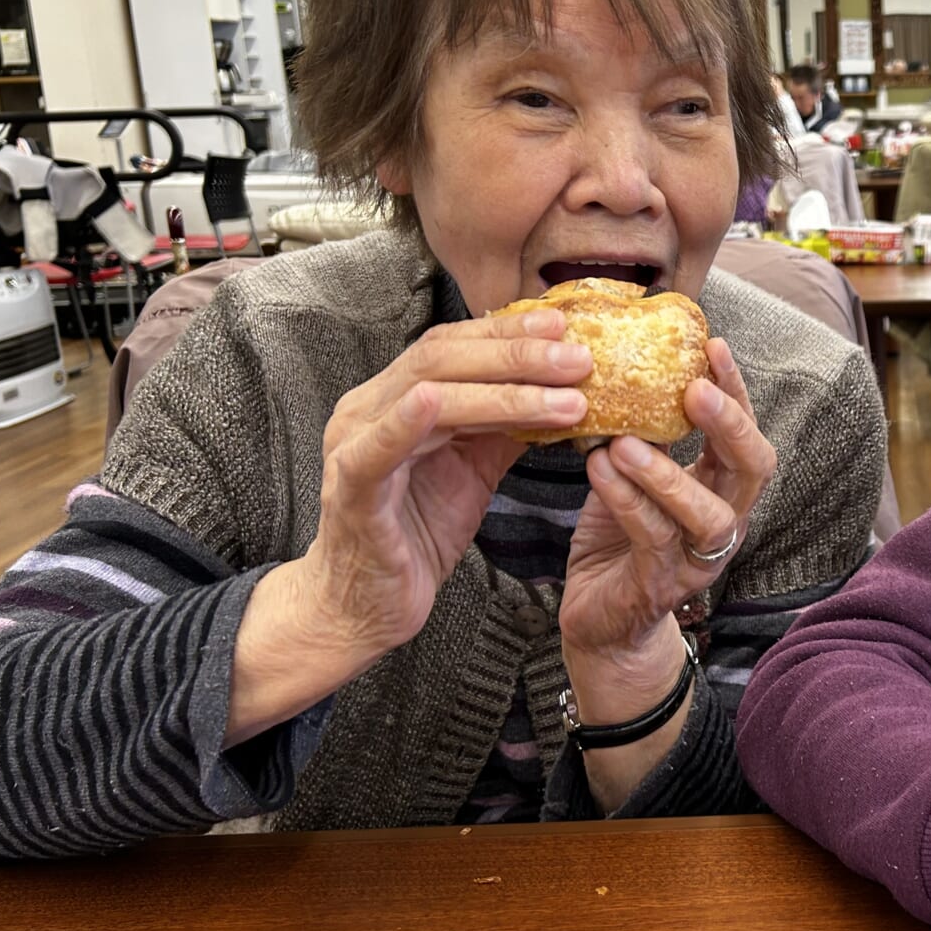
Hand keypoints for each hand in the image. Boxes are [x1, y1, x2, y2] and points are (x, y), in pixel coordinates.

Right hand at [303, 310, 589, 652]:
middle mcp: (370, 407)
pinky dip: (405, 421)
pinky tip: (436, 402)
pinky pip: (378, 448)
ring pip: (428, 395)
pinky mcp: (351, 487)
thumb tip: (563, 390)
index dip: (510, 333)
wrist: (367, 603)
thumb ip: (506, 428)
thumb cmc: (417, 532)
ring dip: (502, 393)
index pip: (456, 346)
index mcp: (397, 397)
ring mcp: (355, 443)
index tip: (566, 327)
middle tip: (580, 358)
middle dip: (518, 355)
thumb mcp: (474, 469)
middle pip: (445, 359)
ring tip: (565, 397)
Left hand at [558, 338, 775, 679]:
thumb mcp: (633, 479)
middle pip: (753, 471)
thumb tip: (625, 369)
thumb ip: (642, 437)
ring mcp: (698, 560)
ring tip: (626, 441)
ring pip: (707, 514)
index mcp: (722, 490)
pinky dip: (627, 500)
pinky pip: (653, 538)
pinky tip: (598, 468)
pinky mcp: (661, 586)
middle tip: (695, 389)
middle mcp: (724, 524)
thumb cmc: (619, 543)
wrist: (600, 624)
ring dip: (668, 473)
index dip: (736, 390)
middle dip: (730, 426)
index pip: (745, 433)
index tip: (713, 345)